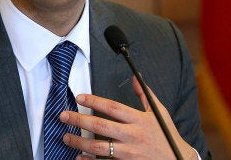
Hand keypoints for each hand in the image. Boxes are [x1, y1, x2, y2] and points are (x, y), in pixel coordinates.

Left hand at [59, 76, 197, 158]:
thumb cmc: (167, 135)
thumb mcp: (159, 113)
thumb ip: (145, 95)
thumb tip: (135, 77)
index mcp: (139, 120)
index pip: (112, 107)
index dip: (95, 101)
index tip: (79, 97)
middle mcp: (133, 136)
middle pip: (101, 126)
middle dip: (79, 120)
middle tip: (63, 116)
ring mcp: (130, 153)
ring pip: (100, 147)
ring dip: (80, 142)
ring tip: (66, 137)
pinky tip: (79, 157)